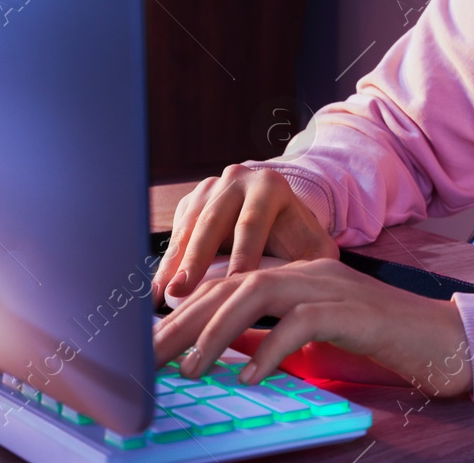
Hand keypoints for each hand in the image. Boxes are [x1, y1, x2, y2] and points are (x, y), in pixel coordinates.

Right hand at [152, 165, 337, 306]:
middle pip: (212, 220)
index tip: (233, 285)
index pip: (252, 222)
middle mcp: (237, 179)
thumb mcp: (315, 247)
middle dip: (196, 259)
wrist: (280, 214)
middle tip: (182, 292)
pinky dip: (167, 261)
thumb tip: (301, 293)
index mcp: (270, 186)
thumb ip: (314, 265)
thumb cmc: (297, 239)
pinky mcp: (191, 201)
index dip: (241, 254)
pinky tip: (159, 289)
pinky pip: (176, 231)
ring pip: (188, 225)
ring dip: (173, 263)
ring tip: (161, 295)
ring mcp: (210, 187)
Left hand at [152, 258, 473, 398]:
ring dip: (217, 332)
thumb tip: (230, 355)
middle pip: (232, 285)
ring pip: (259, 293)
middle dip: (183, 322)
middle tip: (147, 359)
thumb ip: (280, 336)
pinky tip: (251, 375)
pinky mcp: (356, 311)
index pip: (229, 285)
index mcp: (301, 275)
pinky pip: (303, 322)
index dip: (186, 313)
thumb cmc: (391, 345)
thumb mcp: (323, 337)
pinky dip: (272, 347)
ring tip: (189, 369)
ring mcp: (335, 286)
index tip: (150, 345)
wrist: (455, 341)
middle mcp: (312, 272)